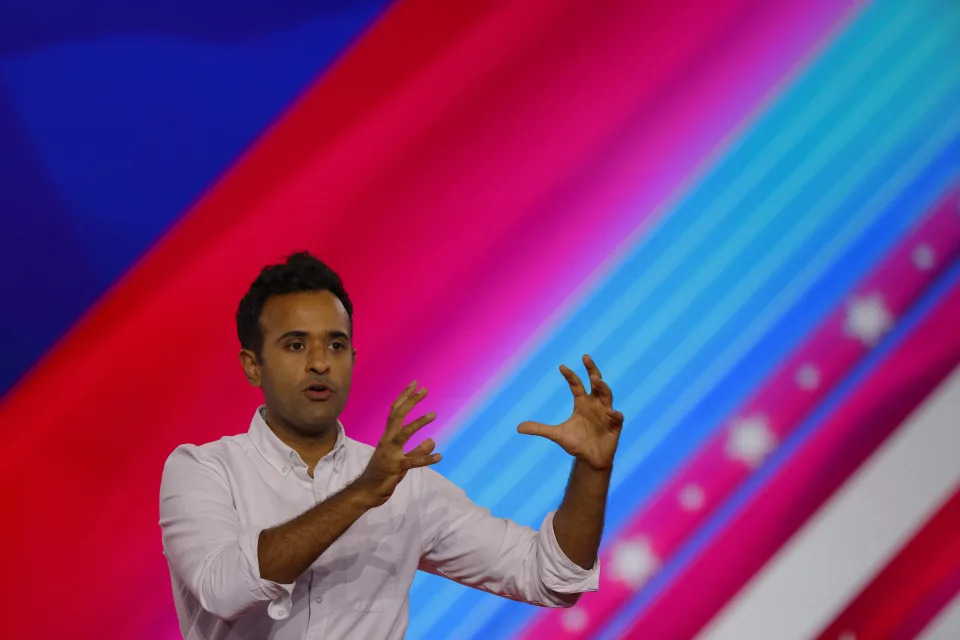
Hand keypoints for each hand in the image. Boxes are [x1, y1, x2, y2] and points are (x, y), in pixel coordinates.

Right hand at [352, 381, 441, 506]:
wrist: (367, 492)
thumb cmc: (383, 475)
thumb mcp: (403, 461)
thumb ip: (418, 451)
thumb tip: (432, 441)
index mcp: (388, 437)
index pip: (395, 412)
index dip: (404, 397)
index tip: (415, 385)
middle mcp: (387, 441)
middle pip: (397, 416)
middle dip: (410, 402)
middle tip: (424, 390)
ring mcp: (390, 453)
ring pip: (403, 433)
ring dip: (418, 423)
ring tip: (433, 414)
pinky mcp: (395, 467)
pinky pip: (412, 461)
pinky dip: (426, 458)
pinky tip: (439, 456)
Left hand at [517, 355, 623, 470]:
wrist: (590, 460)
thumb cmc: (576, 444)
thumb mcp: (556, 435)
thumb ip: (539, 429)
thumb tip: (518, 427)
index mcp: (582, 404)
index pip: (577, 385)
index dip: (570, 376)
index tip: (561, 367)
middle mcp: (595, 405)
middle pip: (596, 383)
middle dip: (592, 370)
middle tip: (585, 358)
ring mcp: (606, 414)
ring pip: (607, 396)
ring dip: (603, 387)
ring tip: (596, 379)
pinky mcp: (615, 426)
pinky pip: (617, 417)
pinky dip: (614, 414)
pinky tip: (609, 412)